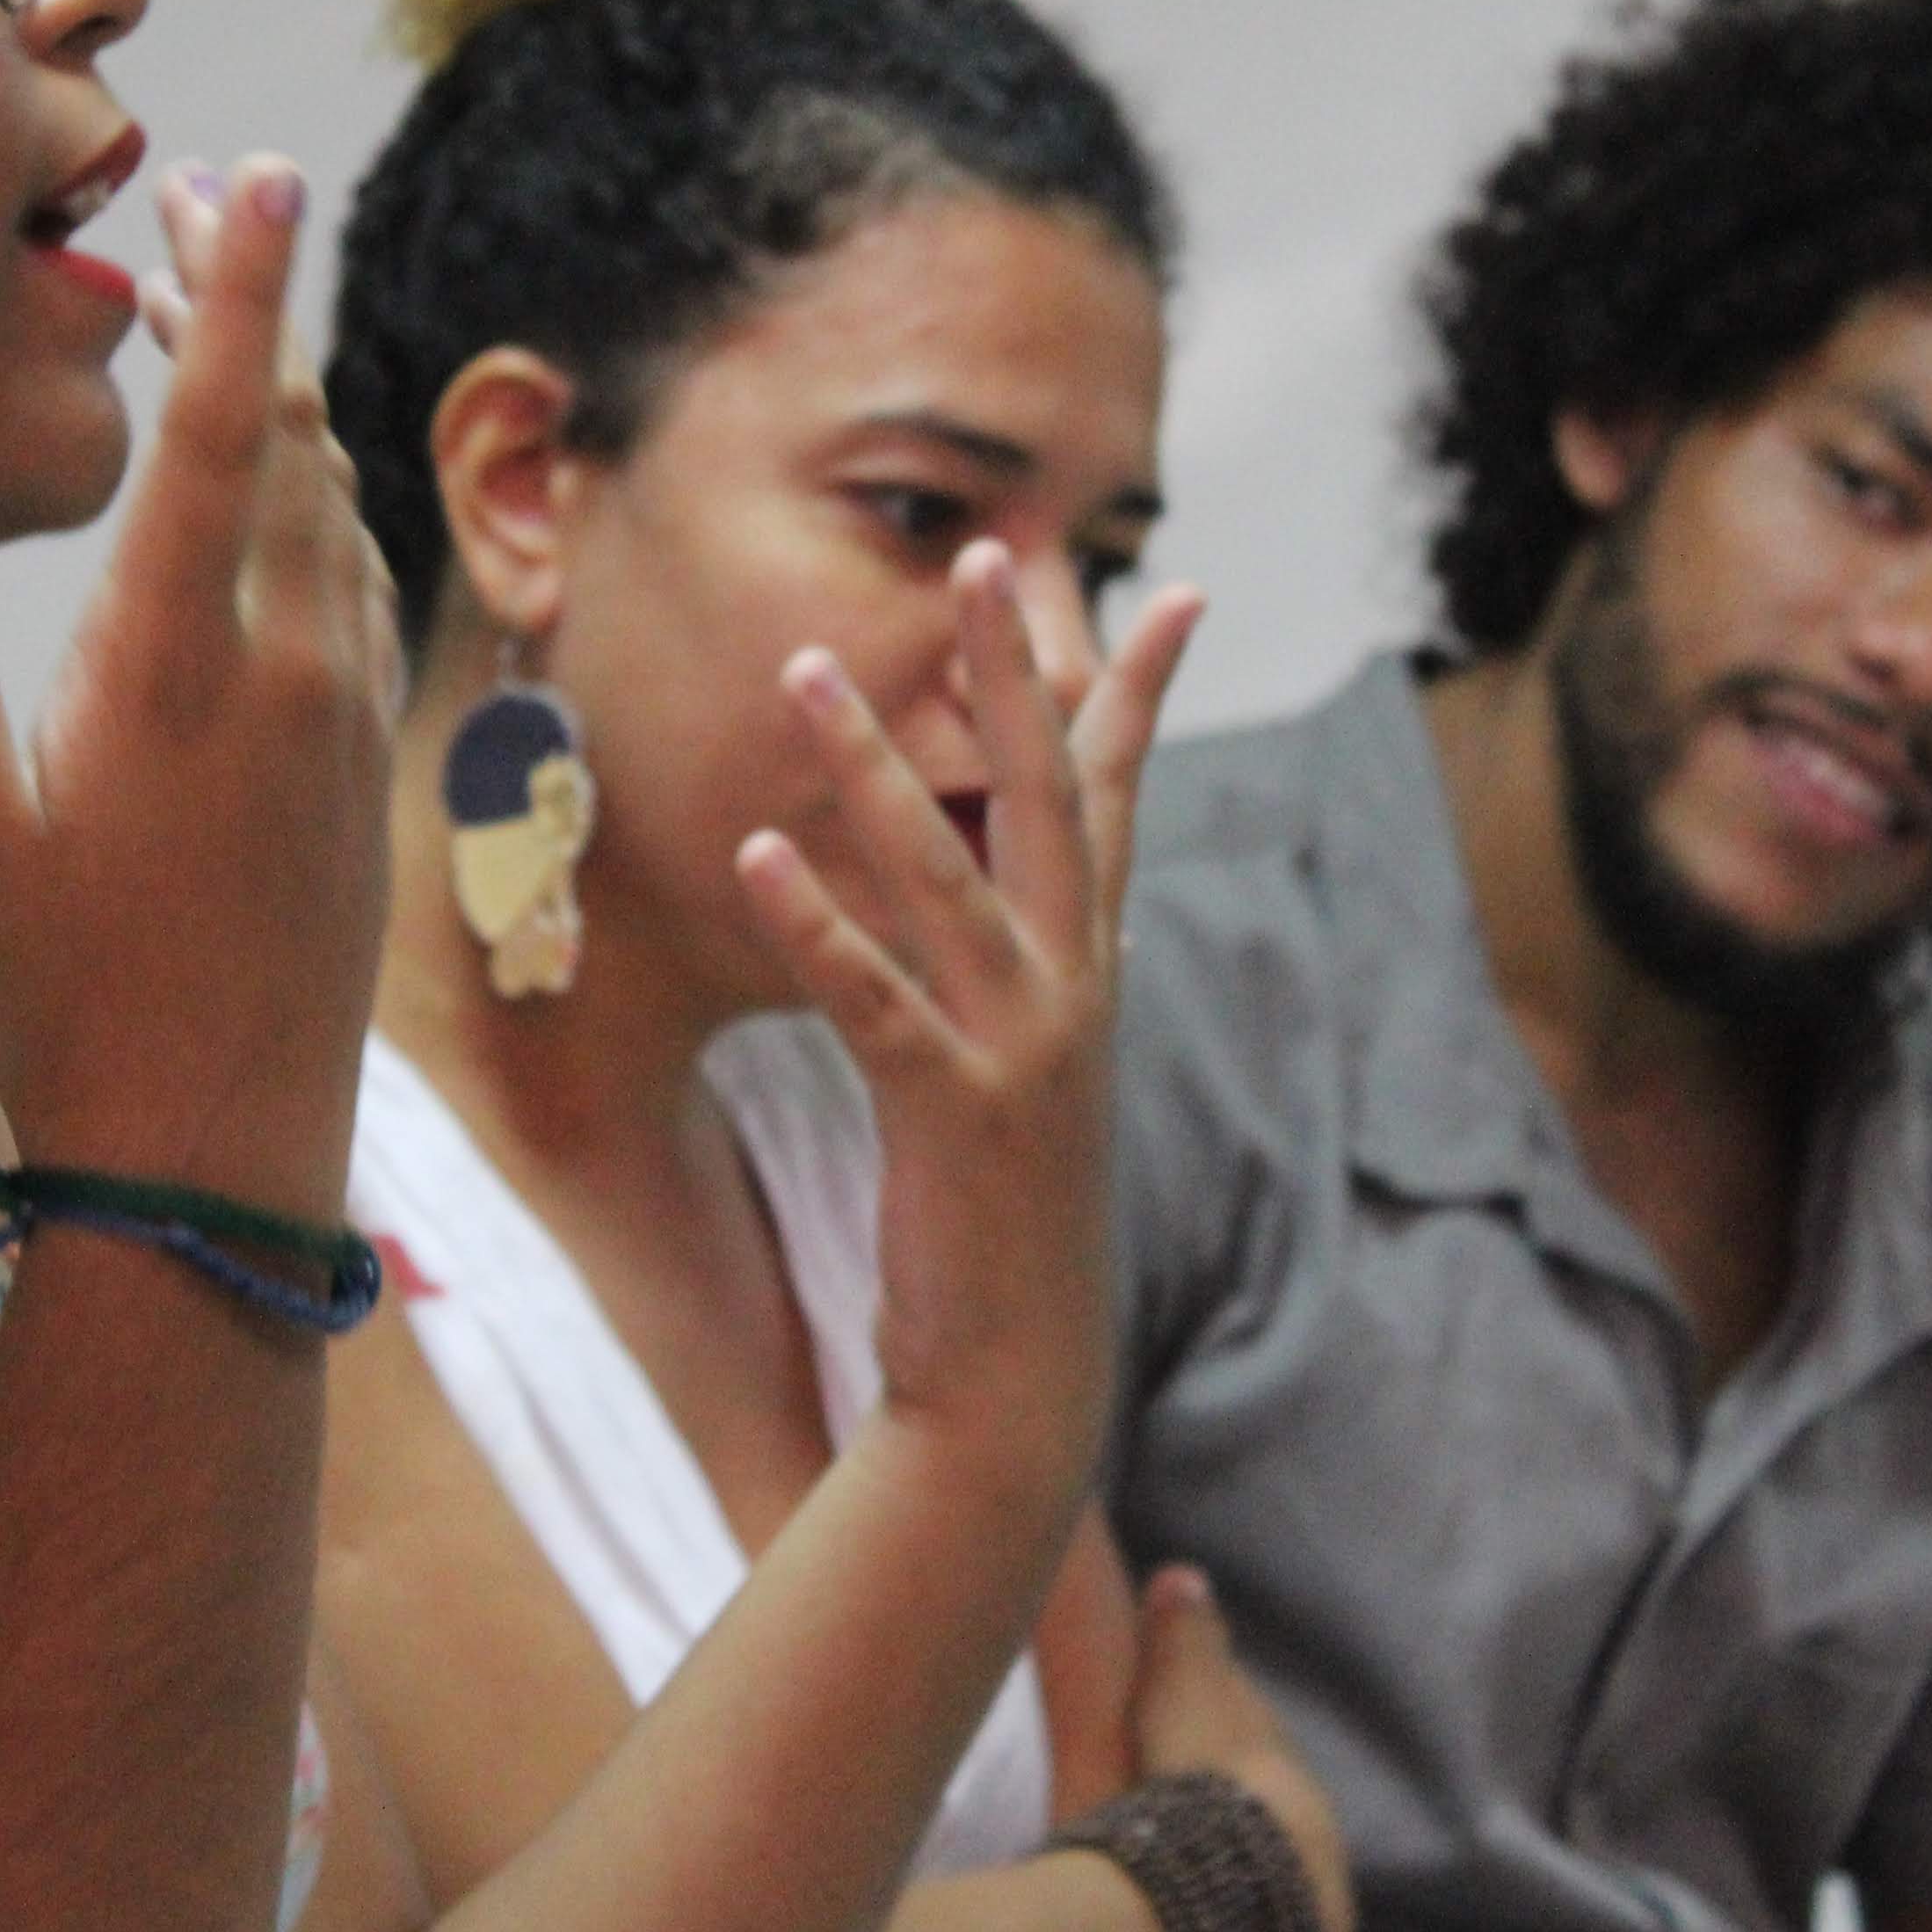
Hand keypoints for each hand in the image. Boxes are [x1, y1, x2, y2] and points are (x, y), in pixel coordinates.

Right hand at [0, 155, 399, 1219]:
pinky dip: (317, 509)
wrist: (221, 1156)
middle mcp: (288, 669)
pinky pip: (360, 587)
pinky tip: (276, 503)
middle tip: (202, 215)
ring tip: (216, 340)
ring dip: (286, 412)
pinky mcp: (371, 760)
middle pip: (292, 440)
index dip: (236, 293)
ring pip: (336, 508)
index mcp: (177, 668)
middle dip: (249, 317)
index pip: (217, 433)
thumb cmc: (63, 1005)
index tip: (255, 180)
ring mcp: (346, 715)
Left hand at [734, 545, 1200, 1485]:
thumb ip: (1018, 982)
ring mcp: (1020, 1049)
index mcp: (1089, 976)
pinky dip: (816, 921)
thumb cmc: (1005, 1223)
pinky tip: (759, 850)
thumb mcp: (1027, 1078)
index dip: (1138, 695)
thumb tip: (1001, 904)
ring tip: (805, 669)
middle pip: (1044, 796)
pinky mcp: (951, 1111)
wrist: (1021, 1378)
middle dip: (1012, 669)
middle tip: (985, 553)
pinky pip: (873, 995)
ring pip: (941, 872)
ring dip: (867, 764)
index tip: (1173, 591)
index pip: (1117, 803)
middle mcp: (1072, 992)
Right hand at [1124, 1564, 1356, 1931]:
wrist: (1242, 1902)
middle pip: (1268, 1816)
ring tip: (1190, 1884)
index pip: (1252, 1744)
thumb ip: (1183, 1640)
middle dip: (1235, 1809)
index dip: (1214, 1732)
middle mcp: (1315, 1844)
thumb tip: (1185, 1573)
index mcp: (1288, 1776)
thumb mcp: (1186, 1698)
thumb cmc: (1209, 1787)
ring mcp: (1314, 1915)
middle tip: (1180, 1808)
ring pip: (1273, 1883)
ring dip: (1241, 1880)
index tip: (1177, 1730)